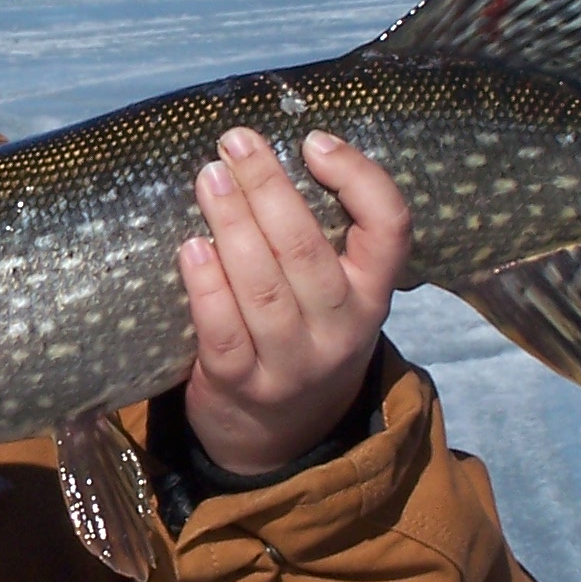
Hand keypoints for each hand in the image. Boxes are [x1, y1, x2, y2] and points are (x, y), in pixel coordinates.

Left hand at [178, 128, 411, 476]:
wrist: (278, 439)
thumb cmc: (302, 338)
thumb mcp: (335, 296)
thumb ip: (320, 240)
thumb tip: (263, 157)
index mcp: (372, 294)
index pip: (390, 228)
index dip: (358, 177)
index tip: (313, 141)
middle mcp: (341, 329)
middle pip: (307, 249)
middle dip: (268, 187)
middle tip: (235, 143)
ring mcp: (292, 363)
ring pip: (263, 287)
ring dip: (232, 225)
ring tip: (209, 178)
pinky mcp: (241, 386)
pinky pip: (224, 332)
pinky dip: (207, 288)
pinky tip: (190, 248)